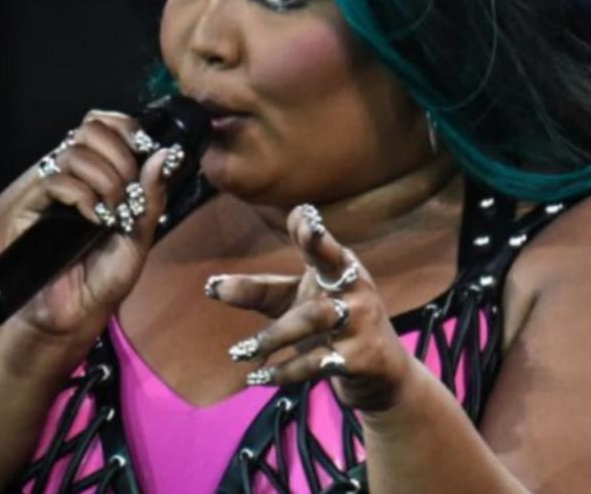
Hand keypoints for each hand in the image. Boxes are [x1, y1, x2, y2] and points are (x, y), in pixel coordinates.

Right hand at [6, 110, 175, 339]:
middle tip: (129, 188)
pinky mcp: (30, 209)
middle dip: (119, 152)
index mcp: (102, 175)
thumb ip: (152, 196)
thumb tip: (163, 155)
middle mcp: (76, 176)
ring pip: (73, 152)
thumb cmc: (105, 278)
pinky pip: (54, 181)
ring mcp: (52, 191)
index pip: (106, 125)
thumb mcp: (141, 236)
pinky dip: (82, 195)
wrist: (74, 315)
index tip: (144, 148)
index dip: (126, 127)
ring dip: (104, 177)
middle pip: (90, 128)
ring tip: (112, 210)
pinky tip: (94, 218)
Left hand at [207, 204, 416, 411]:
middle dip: (319, 246)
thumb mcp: (295, 303)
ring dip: (274, 335)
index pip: (324, 244)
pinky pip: (318, 362)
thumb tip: (210, 286)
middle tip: (308, 230)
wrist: (381, 372)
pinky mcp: (362, 356)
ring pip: (314, 317)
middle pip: (332, 264)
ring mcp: (361, 320)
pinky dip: (285, 371)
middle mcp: (355, 287)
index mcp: (340, 268)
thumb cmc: (331, 326)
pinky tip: (259, 378)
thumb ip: (257, 292)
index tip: (301, 211)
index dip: (311, 229)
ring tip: (241, 351)